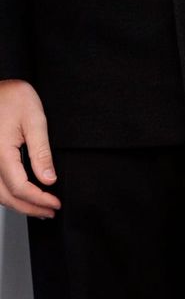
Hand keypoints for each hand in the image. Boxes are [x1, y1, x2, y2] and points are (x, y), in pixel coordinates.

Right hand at [0, 80, 60, 217]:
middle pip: (8, 197)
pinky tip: (21, 195)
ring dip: (19, 205)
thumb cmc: (12, 96)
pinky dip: (8, 195)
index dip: (39, 199)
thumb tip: (48, 178)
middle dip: (30, 208)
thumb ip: (41, 150)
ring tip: (39, 208)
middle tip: (50, 211)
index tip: (55, 203)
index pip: (20, 188)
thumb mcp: (34, 118)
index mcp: (1, 154)